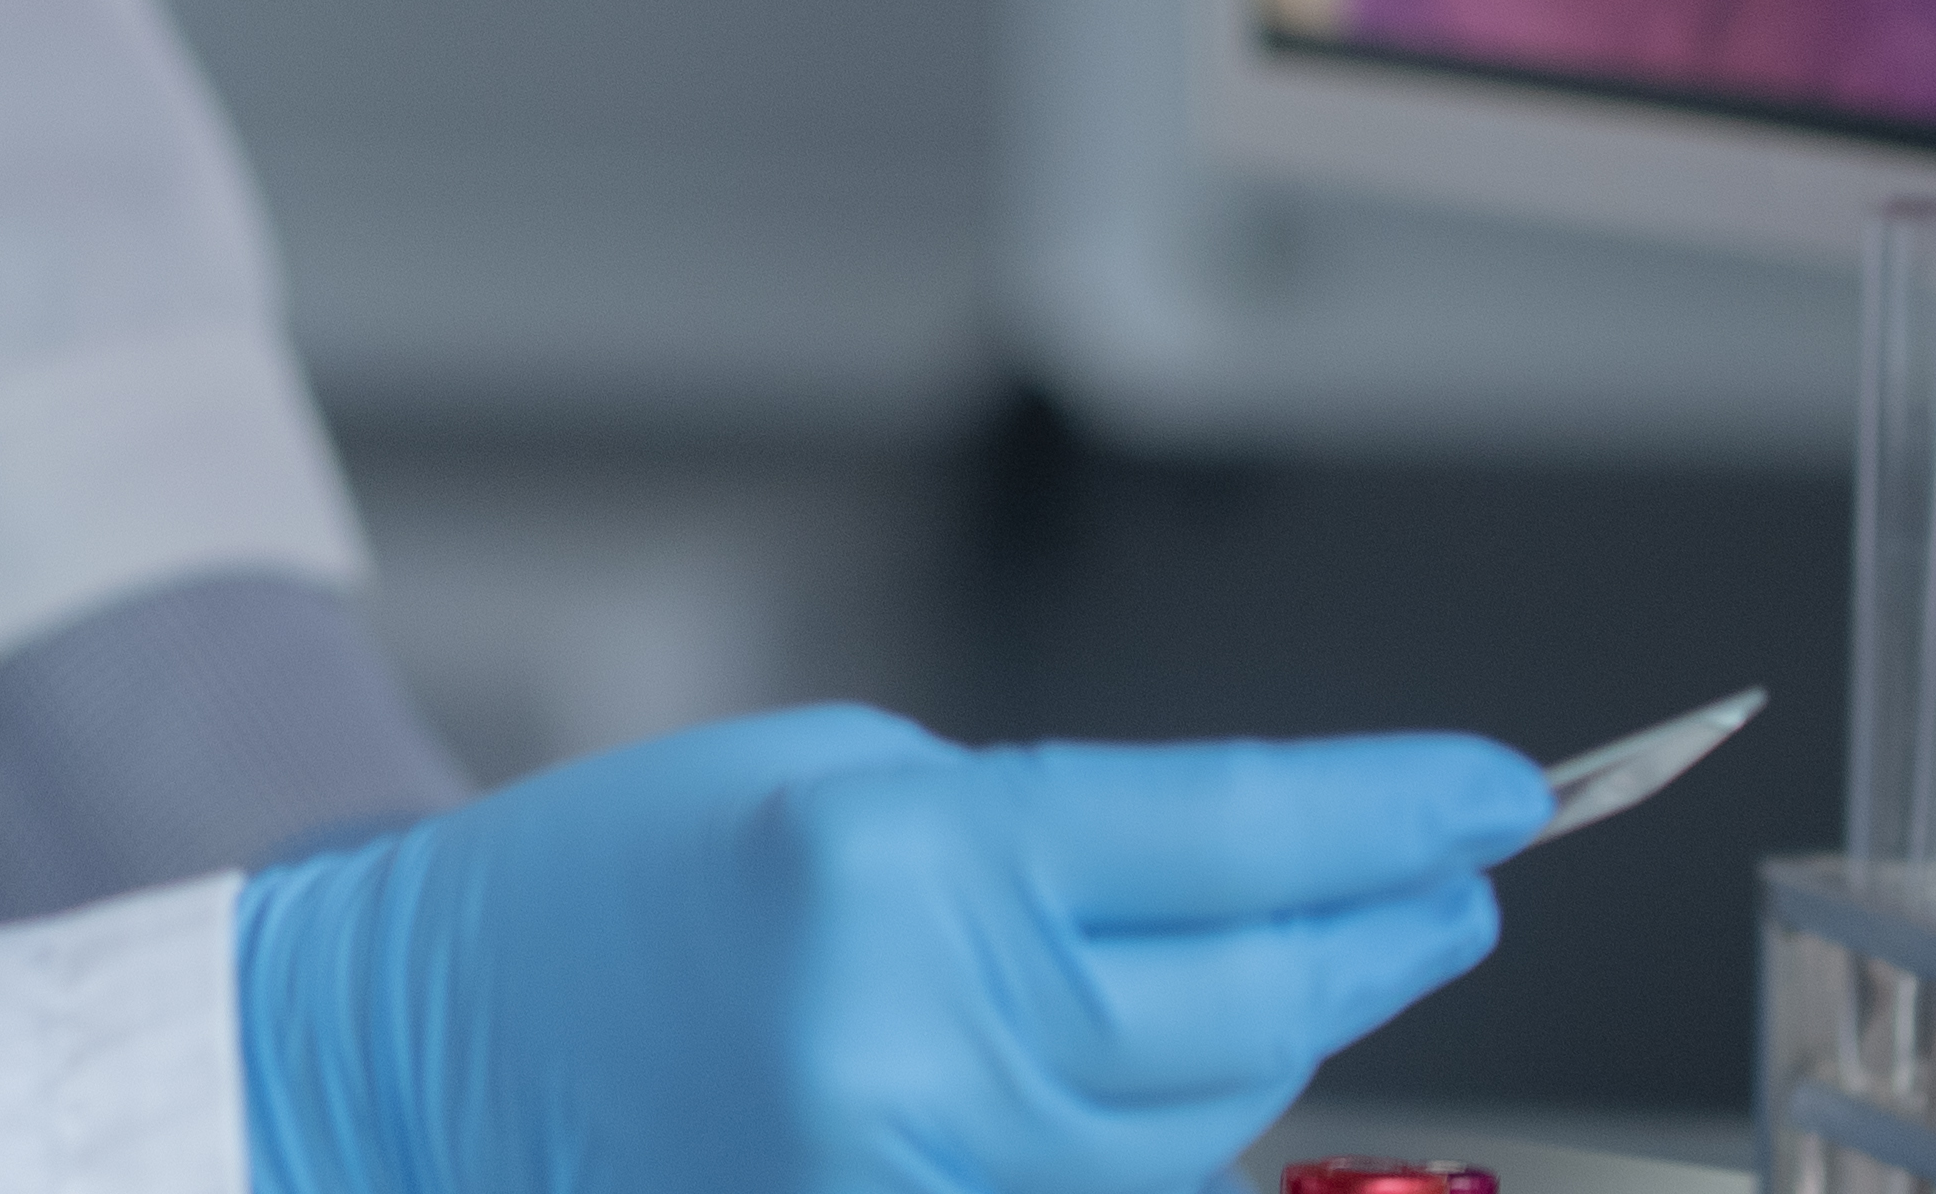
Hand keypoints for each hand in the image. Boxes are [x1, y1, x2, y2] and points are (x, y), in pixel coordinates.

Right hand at [232, 704, 1537, 1193]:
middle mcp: (919, 1038)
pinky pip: (1104, 1187)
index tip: (1505, 793)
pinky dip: (1173, 1126)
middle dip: (1379, 931)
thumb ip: (1049, 844)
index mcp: (901, 865)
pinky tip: (1211, 1053)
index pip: (1224, 840)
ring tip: (1349, 947)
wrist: (429, 1049)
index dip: (1392, 815)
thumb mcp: (845, 782)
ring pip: (1198, 1122)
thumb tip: (1257, 886)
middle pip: (1245, 1001)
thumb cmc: (619, 888)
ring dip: (1288, 1032)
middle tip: (1462, 872)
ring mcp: (911, 1171)